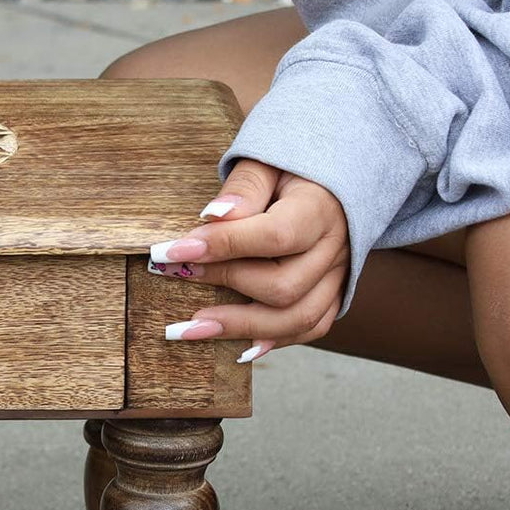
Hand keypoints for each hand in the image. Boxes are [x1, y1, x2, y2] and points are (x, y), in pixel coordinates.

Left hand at [147, 158, 349, 361]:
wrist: (338, 175)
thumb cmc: (292, 166)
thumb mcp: (267, 161)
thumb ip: (243, 188)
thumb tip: (212, 217)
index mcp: (322, 207)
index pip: (274, 235)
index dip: (221, 246)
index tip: (170, 251)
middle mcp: (336, 246)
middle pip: (283, 285)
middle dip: (222, 283)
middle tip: (175, 274)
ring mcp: (339, 274)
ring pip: (297, 318)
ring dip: (238, 327)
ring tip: (187, 328)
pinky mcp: (335, 291)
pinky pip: (310, 327)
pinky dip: (272, 340)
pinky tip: (235, 347)